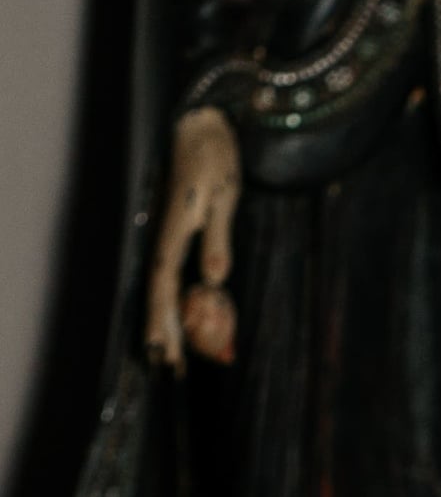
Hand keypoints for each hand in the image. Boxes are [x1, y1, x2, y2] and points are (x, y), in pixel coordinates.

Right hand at [146, 108, 240, 372]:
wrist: (202, 126)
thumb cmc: (215, 159)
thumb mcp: (223, 196)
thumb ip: (218, 238)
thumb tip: (214, 280)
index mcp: (174, 229)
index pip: (163, 284)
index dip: (162, 319)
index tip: (164, 350)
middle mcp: (166, 236)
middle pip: (161, 293)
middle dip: (165, 331)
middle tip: (171, 369)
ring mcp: (171, 235)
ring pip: (167, 288)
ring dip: (172, 321)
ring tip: (177, 357)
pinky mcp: (180, 232)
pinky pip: (176, 274)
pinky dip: (181, 301)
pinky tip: (189, 319)